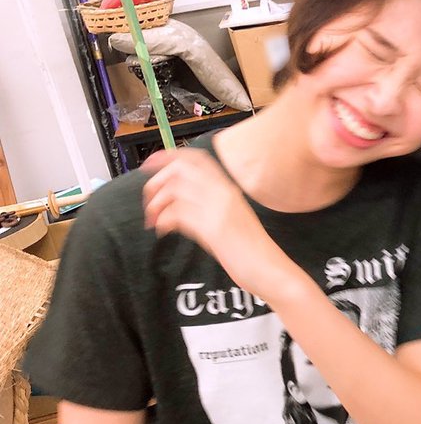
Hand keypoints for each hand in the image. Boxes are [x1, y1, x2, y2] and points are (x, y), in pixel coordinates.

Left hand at [141, 149, 290, 296]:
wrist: (267, 268)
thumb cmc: (248, 248)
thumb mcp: (230, 216)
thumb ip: (209, 203)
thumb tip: (177, 200)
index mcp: (228, 188)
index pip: (197, 158)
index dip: (170, 156)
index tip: (150, 163)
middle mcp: (224, 193)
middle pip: (180, 169)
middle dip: (157, 181)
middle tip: (149, 199)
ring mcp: (219, 209)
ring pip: (175, 190)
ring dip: (156, 204)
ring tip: (153, 219)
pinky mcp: (213, 228)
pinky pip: (178, 214)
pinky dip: (163, 221)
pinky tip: (163, 231)